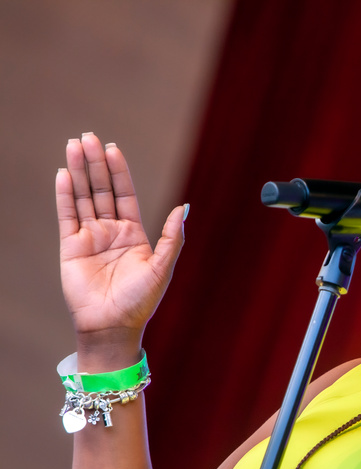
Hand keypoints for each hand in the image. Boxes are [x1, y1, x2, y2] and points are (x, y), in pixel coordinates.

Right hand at [56, 133, 185, 353]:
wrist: (113, 326)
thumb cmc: (141, 301)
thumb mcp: (162, 267)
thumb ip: (173, 237)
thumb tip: (184, 208)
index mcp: (134, 234)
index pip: (125, 194)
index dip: (119, 172)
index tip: (112, 148)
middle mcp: (111, 232)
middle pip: (101, 190)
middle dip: (95, 164)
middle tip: (87, 137)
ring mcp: (90, 238)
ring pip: (82, 197)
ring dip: (77, 172)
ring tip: (73, 145)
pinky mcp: (71, 247)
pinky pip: (67, 215)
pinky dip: (64, 194)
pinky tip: (63, 173)